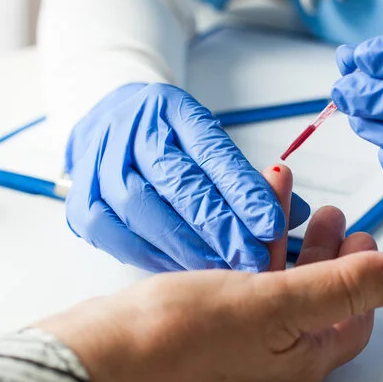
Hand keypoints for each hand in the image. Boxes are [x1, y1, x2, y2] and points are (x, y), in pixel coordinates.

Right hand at [37, 164, 382, 381]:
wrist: (100, 359)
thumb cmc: (179, 338)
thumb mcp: (275, 302)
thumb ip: (344, 286)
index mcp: (300, 362)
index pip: (353, 319)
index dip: (366, 278)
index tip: (366, 237)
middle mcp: (271, 360)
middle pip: (317, 302)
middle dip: (327, 253)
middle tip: (332, 215)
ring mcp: (235, 347)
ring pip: (277, 288)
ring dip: (287, 244)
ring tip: (289, 202)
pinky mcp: (201, 329)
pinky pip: (241, 285)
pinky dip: (250, 250)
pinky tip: (239, 220)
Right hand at [64, 83, 309, 272]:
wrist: (105, 127)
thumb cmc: (168, 141)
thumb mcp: (209, 142)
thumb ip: (248, 179)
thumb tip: (300, 213)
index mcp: (169, 109)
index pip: (211, 152)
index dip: (243, 191)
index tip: (272, 224)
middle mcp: (130, 132)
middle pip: (177, 183)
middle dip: (220, 226)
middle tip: (254, 260)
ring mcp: (98, 167)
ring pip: (144, 211)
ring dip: (187, 247)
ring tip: (223, 272)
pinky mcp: (82, 204)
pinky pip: (118, 237)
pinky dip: (153, 257)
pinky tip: (182, 271)